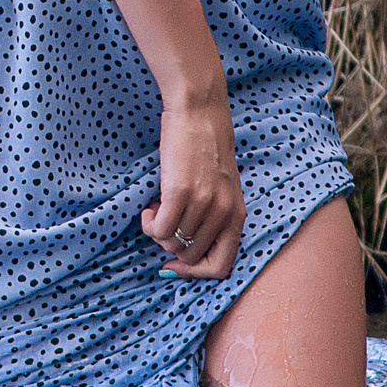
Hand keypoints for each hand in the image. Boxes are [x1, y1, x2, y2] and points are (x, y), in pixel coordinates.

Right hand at [141, 95, 244, 279]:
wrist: (199, 113)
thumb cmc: (207, 148)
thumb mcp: (223, 188)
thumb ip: (214, 216)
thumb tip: (186, 247)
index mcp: (237, 216)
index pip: (221, 266)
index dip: (195, 273)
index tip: (175, 265)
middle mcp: (223, 214)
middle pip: (190, 256)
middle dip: (171, 246)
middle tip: (165, 221)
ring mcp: (202, 203)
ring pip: (171, 243)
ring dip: (158, 231)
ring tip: (157, 208)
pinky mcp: (179, 192)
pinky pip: (159, 228)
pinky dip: (149, 223)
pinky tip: (150, 206)